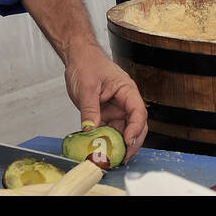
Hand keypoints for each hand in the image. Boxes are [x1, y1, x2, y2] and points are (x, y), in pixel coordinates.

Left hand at [63, 40, 147, 160]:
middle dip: (131, 143)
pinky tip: (101, 150)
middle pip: (136, 126)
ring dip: (118, 145)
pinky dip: (106, 141)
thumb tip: (91, 132)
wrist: (77, 57)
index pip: (138, 112)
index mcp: (127, 90)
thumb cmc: (87, 64)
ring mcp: (116, 109)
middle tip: (122, 157)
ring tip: (110, 158)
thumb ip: (90, 110)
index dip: (135, 129)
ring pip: (123, 131)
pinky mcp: (106, 115)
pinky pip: (109, 131)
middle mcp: (125, 102)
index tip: (127, 142)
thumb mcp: (87, 88)